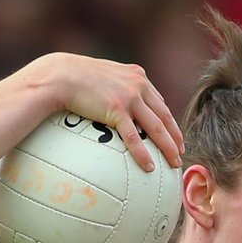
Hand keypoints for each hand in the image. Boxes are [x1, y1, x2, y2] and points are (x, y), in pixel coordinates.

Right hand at [46, 54, 184, 171]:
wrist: (60, 75)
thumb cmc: (77, 76)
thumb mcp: (105, 75)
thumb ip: (118, 85)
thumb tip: (118, 102)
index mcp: (138, 77)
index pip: (159, 102)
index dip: (169, 121)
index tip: (174, 135)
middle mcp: (139, 86)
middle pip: (164, 116)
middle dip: (175, 136)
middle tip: (180, 153)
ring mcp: (129, 97)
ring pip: (156, 127)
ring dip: (168, 148)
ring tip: (174, 163)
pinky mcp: (116, 109)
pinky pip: (134, 137)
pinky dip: (143, 154)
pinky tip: (150, 167)